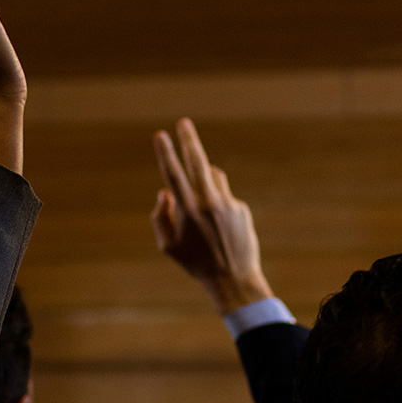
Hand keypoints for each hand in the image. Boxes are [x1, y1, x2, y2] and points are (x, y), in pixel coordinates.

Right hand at [152, 119, 273, 315]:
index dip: (166, 153)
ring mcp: (227, 203)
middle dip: (189, 140)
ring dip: (204, 181)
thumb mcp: (168, 246)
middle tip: (184, 123)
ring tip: (202, 207)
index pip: (173, 174)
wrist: (234, 279)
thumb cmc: (196, 264)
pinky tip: (220, 227)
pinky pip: (225, 196)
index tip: (161, 135)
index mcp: (187, 211)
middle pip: (198, 162)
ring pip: (213, 177)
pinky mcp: (241, 208)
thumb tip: (163, 192)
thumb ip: (160, 217)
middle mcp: (208, 203)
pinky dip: (218, 203)